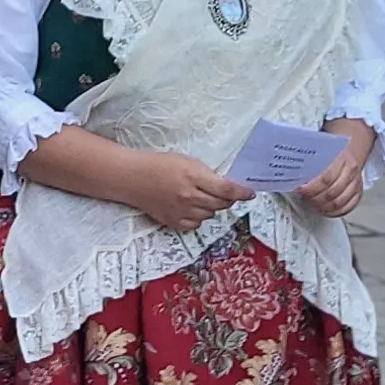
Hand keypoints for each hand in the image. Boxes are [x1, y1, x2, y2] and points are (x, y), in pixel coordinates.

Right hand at [132, 152, 256, 233]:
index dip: (242, 193)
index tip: (250, 193)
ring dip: (212, 207)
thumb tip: (226, 186)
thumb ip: (207, 174)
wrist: (133, 178)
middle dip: (228, 199)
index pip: (226, 189)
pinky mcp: (173, 222)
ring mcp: (181, 211)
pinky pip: (196, 224)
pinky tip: (192, 207)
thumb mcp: (187, 161)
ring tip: (201, 197)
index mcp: (194, 177)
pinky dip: (199, 217)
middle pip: (221, 204)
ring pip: (210, 214)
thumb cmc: (160, 165)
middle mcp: (189, 197)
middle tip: (225, 193)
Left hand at [292, 119, 376, 218]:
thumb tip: (290, 171)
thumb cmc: (331, 151)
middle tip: (304, 197)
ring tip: (312, 203)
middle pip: (331, 193)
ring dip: (322, 206)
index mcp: (341, 158)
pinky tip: (324, 209)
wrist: (349, 148)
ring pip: (339, 202)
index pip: (325, 178)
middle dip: (314, 198)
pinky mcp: (358, 193)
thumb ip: (309, 160)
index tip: (300, 189)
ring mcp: (356, 183)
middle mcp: (351, 171)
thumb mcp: (320, 149)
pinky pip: (347, 207)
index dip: (311, 188)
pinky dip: (334, 212)